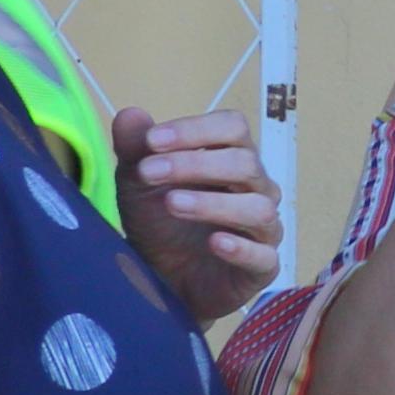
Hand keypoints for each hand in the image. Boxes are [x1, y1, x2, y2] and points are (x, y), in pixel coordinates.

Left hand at [110, 102, 279, 320]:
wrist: (159, 280)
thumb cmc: (159, 224)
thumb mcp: (139, 184)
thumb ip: (136, 150)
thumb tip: (131, 114)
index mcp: (232, 160)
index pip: (233, 129)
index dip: (196, 130)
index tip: (153, 141)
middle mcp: (256, 190)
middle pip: (245, 164)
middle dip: (194, 165)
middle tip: (148, 173)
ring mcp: (263, 230)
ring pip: (258, 208)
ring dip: (212, 203)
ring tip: (172, 204)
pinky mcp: (261, 268)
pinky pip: (264, 256)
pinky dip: (240, 247)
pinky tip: (214, 243)